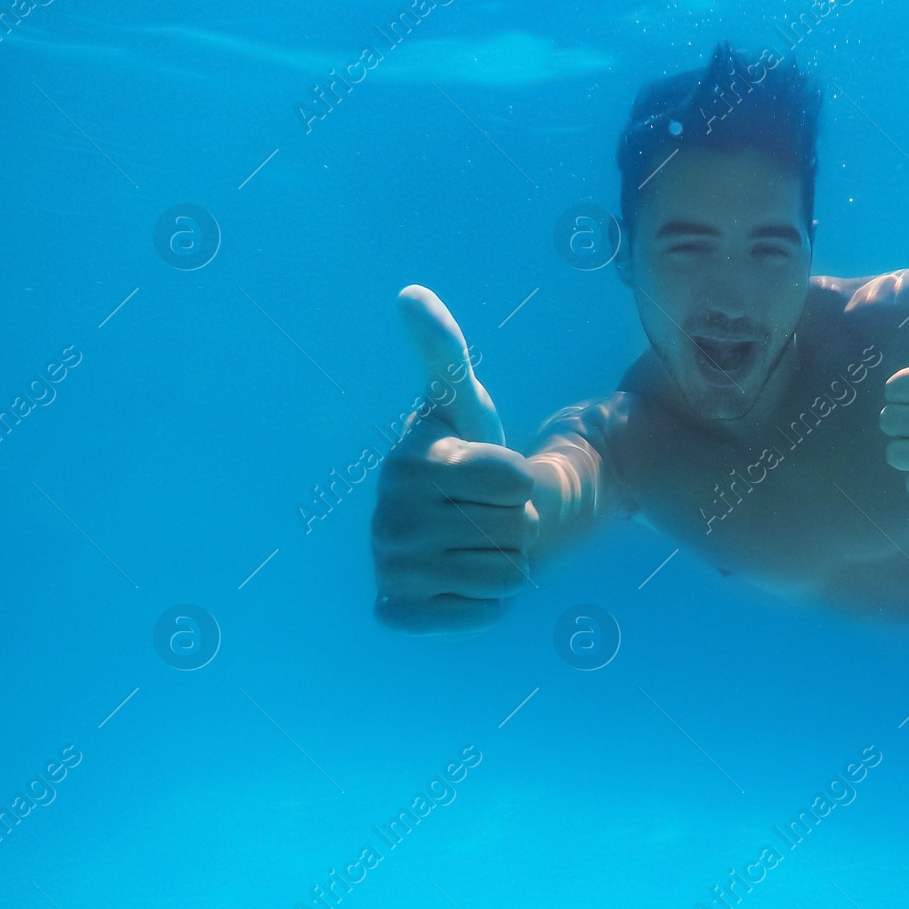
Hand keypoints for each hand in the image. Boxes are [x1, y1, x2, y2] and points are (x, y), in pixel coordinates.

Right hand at [371, 285, 538, 635]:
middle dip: (518, 526)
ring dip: (509, 566)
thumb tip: (410, 293)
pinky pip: (478, 615)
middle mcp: (388, 515)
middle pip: (515, 528)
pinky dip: (487, 605)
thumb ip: (444, 352)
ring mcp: (387, 566)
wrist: (462, 532)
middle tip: (488, 518)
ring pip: (507, 575)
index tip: (493, 478)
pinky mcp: (395, 612)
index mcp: (411, 462)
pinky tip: (463, 585)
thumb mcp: (465, 405)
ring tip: (479, 549)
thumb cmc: (471, 462)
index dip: (522, 480)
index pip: (515, 478)